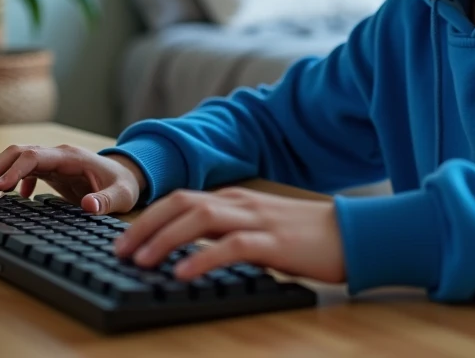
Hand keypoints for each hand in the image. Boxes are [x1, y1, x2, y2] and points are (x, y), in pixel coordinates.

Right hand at [0, 144, 145, 214]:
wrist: (126, 175)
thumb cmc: (124, 185)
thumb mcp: (122, 195)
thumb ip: (107, 201)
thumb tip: (89, 206)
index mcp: (70, 157)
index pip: (34, 157)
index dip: (14, 171)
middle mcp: (56, 154)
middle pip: (16, 154)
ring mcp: (51, 161)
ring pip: (14, 161)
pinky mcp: (49, 170)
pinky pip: (21, 170)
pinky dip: (8, 182)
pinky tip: (4, 200)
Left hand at [114, 187, 344, 282]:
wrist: (353, 233)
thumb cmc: (308, 236)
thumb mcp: (262, 229)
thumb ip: (230, 234)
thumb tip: (192, 254)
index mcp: (237, 200)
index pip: (183, 200)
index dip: (150, 218)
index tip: (125, 240)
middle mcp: (241, 203)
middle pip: (183, 204)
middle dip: (147, 226)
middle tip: (120, 251)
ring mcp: (257, 220)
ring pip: (200, 219)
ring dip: (165, 239)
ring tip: (141, 261)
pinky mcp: (273, 243)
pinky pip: (231, 246)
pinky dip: (202, 258)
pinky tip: (182, 274)